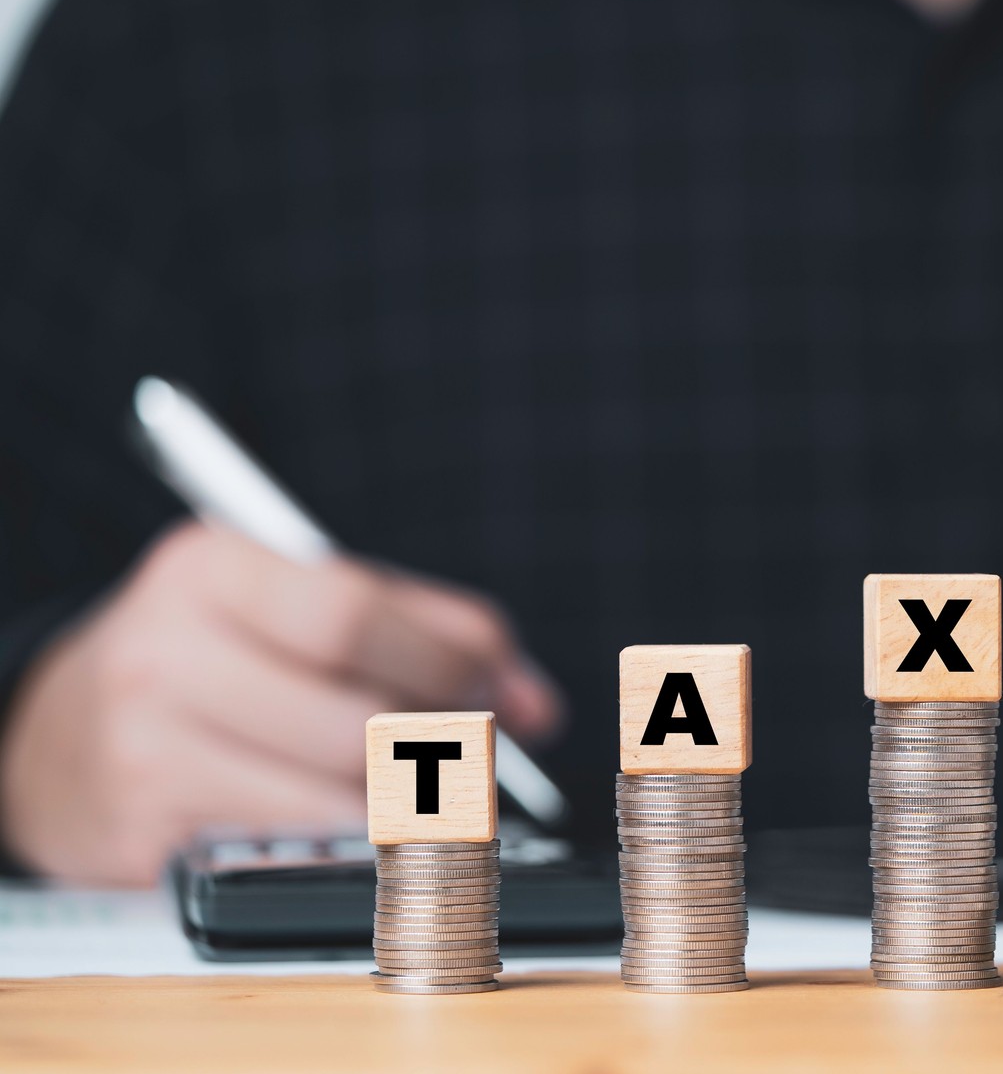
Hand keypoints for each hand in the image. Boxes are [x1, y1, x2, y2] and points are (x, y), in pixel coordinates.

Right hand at [0, 522, 561, 883]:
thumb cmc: (213, 660)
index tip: (502, 688)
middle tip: (483, 752)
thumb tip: (537, 703)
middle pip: (352, 713)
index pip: (348, 612)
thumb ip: (426, 630)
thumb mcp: (296, 606)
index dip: (444, 657)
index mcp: (210, 568)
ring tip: (433, 788)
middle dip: (444, 739)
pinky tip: (365, 822)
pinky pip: (293, 845)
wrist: (54, 737)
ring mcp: (145, 747)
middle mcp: (163, 650)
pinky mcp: (146, 834)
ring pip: (333, 792)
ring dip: (411, 800)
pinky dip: (354, 840)